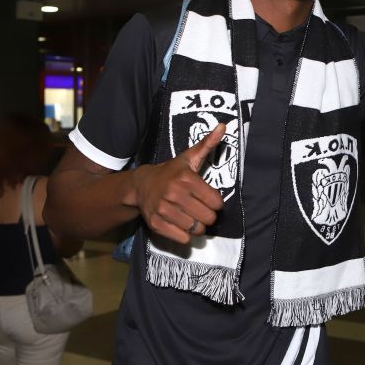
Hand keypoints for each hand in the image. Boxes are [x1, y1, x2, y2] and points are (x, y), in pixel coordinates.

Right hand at [133, 123, 226, 243]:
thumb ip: (208, 144)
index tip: (209, 198)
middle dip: (208, 215)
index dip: (216, 202)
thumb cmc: (171, 171)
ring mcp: (164, 210)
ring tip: (191, 215)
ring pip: (196, 229)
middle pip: (208, 218)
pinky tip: (181, 224)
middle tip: (201, 209)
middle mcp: (174, 194)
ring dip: (197, 225)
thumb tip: (224, 126)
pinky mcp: (156, 224)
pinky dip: (185, 235)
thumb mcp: (189, 157)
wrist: (141, 185)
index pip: (216, 202)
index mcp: (186, 179)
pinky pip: (183, 239)